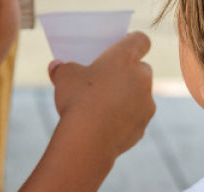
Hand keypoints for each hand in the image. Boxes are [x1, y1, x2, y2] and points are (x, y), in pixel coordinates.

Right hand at [48, 31, 154, 174]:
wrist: (88, 140)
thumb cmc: (77, 100)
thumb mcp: (64, 77)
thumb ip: (63, 68)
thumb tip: (57, 67)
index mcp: (125, 58)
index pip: (141, 40)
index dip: (133, 42)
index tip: (123, 48)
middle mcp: (142, 79)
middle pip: (143, 70)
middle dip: (130, 73)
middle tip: (109, 78)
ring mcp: (146, 105)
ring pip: (141, 96)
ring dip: (129, 98)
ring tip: (105, 105)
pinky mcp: (143, 127)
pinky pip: (136, 118)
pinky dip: (126, 119)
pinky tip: (107, 125)